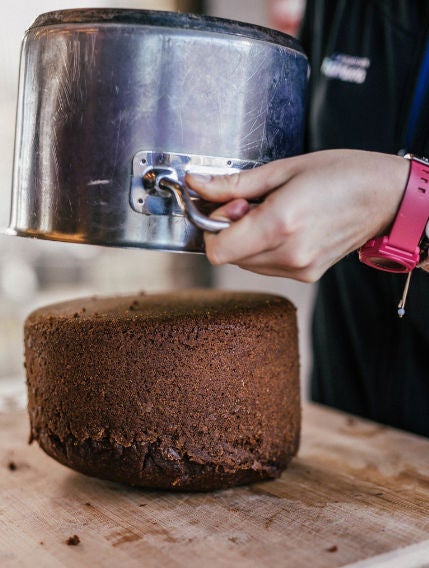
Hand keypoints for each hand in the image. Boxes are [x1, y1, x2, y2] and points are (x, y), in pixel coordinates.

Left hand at [185, 149, 408, 281]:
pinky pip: (267, 266)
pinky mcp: (306, 275)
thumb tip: (196, 185)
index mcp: (279, 224)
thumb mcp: (282, 169)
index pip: (218, 251)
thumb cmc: (341, 174)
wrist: (385, 197)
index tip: (228, 206)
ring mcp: (299, 269)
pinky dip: (265, 248)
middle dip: (231, 230)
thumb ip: (233, 184)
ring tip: (275, 213)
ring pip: (246, 263)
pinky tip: (286, 227)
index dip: (212, 228)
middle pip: (230, 257)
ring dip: (248, 240)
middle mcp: (288, 255)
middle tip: (254, 203)